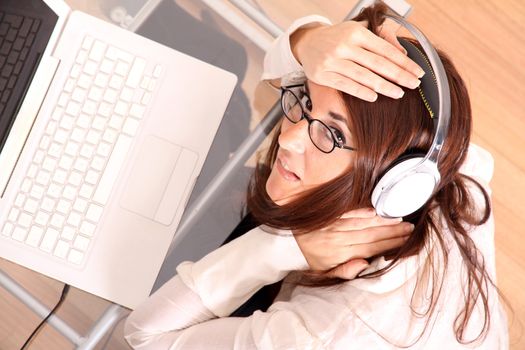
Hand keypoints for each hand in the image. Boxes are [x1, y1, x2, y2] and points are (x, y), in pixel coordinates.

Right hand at [290, 19, 424, 101]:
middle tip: (413, 84)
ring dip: (383, 86)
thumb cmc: (337, 38)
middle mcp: (343, 46)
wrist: (306, 43)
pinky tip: (374, 97)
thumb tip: (402, 53)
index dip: (403, 62)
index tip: (417, 72)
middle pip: (377, 64)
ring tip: (398, 93)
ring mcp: (332, 61)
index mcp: (355, 32)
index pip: (385, 49)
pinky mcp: (323, 75)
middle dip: (398, 75)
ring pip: (362, 76)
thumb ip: (381, 37)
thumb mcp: (358, 30)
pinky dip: (361, 92)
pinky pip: (345, 85)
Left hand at [293, 208, 413, 278]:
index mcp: (339, 255)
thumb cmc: (312, 258)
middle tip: (410, 229)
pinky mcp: (328, 215)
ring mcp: (332, 226)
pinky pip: (348, 212)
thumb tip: (363, 264)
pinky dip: (361, 211)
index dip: (389, 245)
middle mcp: (337, 240)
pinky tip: (375, 210)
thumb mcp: (325, 273)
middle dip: (392, 232)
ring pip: (362, 223)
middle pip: (370, 236)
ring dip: (382, 221)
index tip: (405, 242)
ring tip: (399, 219)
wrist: (288, 241)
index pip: (370, 249)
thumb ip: (344, 272)